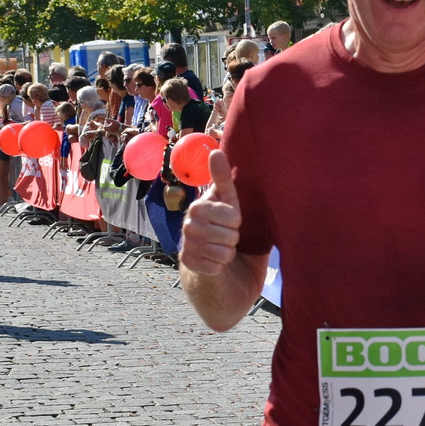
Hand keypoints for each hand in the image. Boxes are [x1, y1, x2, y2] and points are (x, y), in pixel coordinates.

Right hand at [179, 150, 242, 275]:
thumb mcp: (232, 206)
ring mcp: (186, 243)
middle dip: (235, 240)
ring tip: (222, 251)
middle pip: (230, 233)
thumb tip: (215, 151)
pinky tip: (216, 266)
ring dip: (229, 254)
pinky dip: (221, 267)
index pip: (233, 214)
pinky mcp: (187, 263)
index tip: (233, 223)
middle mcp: (188, 222)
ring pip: (224, 250)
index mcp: (200, 206)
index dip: (238, 222)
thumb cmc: (229, 235)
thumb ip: (225, 181)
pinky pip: (216, 265)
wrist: (222, 274)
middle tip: (227, 239)